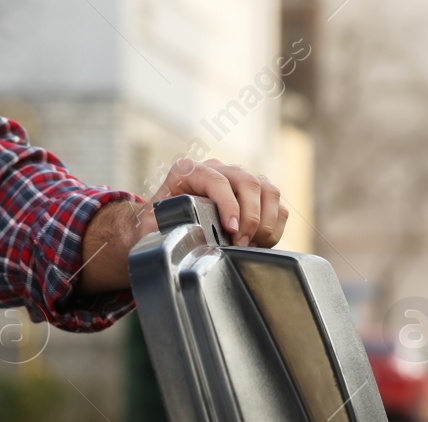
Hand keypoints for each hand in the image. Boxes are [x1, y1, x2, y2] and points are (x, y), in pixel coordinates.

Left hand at [145, 158, 288, 248]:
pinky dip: (274, 226)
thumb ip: (160, 227)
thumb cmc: (156, 227)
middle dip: (250, 217)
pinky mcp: (255, 196)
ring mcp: (239, 181)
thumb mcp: (149, 226)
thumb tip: (182, 234)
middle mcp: (217, 170)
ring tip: (251, 245)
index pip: (217, 180)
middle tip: (242, 244)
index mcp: (189, 171)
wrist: (163, 229)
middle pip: (248, 182)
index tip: (232, 231)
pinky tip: (259, 243)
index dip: (229, 205)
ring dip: (265, 222)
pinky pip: (277, 206)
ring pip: (268, 190)